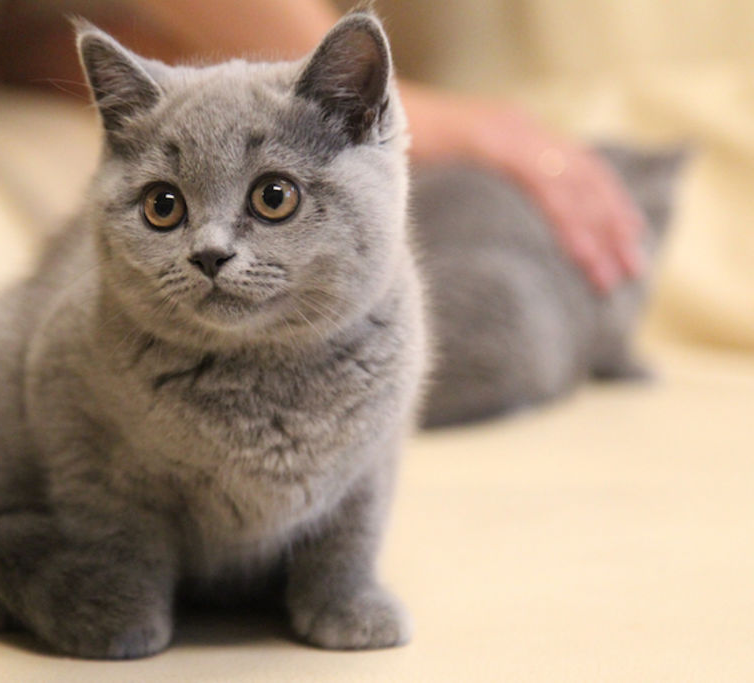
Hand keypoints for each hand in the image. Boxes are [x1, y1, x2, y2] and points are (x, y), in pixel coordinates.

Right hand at [402, 86, 645, 292]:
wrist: (355, 109)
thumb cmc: (386, 141)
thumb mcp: (439, 161)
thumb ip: (465, 179)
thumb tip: (469, 218)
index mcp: (512, 131)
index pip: (576, 167)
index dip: (606, 204)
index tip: (624, 241)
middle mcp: (519, 127)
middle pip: (588, 176)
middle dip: (615, 224)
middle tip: (633, 269)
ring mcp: (508, 131)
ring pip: (574, 184)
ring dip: (600, 231)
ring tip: (614, 272)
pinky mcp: (492, 141)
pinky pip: (544, 184)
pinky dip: (569, 220)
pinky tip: (584, 250)